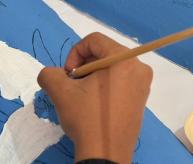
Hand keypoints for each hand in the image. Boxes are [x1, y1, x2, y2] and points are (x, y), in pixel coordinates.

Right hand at [37, 33, 151, 162]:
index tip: (68, 75)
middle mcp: (139, 67)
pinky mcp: (141, 98)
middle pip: (105, 53)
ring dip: (93, 77)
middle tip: (72, 85)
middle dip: (84, 66)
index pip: (95, 40)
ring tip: (81, 97)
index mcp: (124, 59)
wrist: (106, 154)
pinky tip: (93, 105)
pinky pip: (121, 81)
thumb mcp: (61, 92)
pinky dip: (105, 87)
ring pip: (112, 68)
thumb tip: (52, 74)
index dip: (75, 53)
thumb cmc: (87, 118)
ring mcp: (143, 84)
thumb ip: (50, 74)